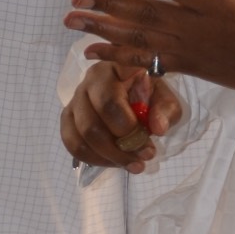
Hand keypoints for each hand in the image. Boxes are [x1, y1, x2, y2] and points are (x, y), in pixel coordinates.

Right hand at [60, 62, 182, 173]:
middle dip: (118, 149)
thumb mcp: (165, 98)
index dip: (127, 129)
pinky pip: (73, 145)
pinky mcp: (68, 119)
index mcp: (112, 69)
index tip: (149, 145)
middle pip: (92, 124)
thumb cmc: (150, 93)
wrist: (135, 93)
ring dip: (109, 157)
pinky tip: (116, 162)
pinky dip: (95, 159)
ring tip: (134, 164)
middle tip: (143, 159)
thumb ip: (165, 111)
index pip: (109, 101)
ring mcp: (74, 101)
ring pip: (81, 137)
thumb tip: (158, 128)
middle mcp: (88, 82)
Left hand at [63, 0, 234, 96]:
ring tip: (72, 21)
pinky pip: (147, 62)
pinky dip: (118, 57)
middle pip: (146, 14)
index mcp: (216, 1)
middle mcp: (197, 28)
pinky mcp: (187, 66)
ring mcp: (189, 50)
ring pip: (139, 40)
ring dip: (103, 30)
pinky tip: (91, 52)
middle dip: (108, 4)